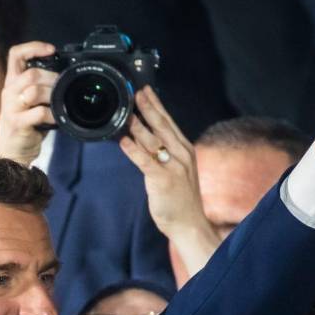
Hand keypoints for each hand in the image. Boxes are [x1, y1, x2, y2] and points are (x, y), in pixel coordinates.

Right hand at [0, 42, 57, 165]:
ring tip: (59, 103)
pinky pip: (39, 112)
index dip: (33, 47)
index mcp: (12, 84)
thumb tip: (63, 78)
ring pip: (34, 90)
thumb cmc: (25, 128)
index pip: (16, 54)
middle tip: (62, 87)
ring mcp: (11, 108)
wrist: (12, 154)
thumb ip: (39, 88)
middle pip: (31, 73)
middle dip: (52, 78)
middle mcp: (9, 93)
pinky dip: (52, 115)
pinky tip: (56, 119)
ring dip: (52, 95)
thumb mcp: (29, 103)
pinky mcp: (17, 123)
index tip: (51, 50)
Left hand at [119, 88, 215, 239]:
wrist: (190, 223)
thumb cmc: (181, 198)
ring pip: (153, 140)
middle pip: (162, 125)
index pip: (169, 122)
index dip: (157, 105)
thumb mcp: (177, 170)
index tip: (146, 90)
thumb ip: (164, 154)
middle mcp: (181, 155)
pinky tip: (123, 141)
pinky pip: (145, 161)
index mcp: (185, 150)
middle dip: (148, 107)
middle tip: (136, 93)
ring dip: (138, 126)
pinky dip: (133, 150)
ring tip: (126, 114)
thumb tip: (144, 138)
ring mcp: (174, 167)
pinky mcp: (163, 180)